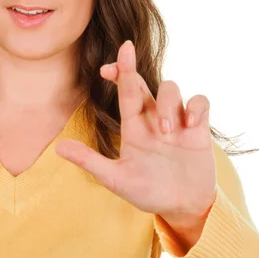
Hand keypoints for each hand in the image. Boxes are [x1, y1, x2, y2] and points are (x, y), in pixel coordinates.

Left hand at [55, 40, 216, 223]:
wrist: (182, 207)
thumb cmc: (148, 191)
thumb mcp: (116, 179)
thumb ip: (90, 161)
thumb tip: (58, 148)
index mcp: (133, 126)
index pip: (124, 92)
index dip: (118, 73)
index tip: (105, 67)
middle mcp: (153, 117)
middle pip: (143, 82)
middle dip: (132, 67)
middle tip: (125, 50)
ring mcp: (176, 121)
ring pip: (171, 89)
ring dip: (165, 103)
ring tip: (164, 132)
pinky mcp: (199, 129)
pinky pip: (200, 102)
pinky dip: (195, 107)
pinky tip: (190, 125)